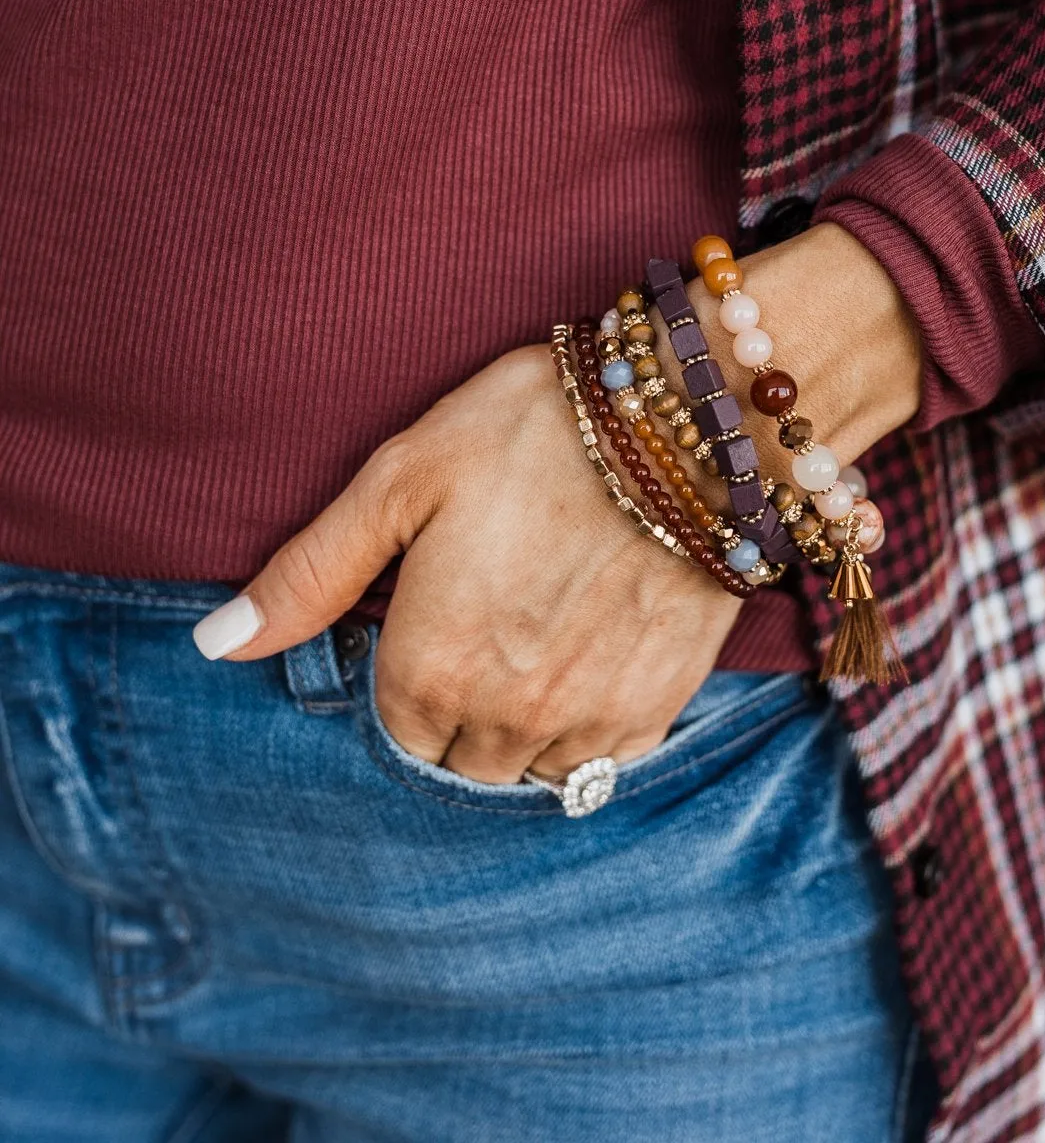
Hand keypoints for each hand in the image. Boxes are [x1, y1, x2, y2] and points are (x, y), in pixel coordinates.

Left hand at [192, 222, 921, 781]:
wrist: (687, 416)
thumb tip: (214, 646)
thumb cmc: (533, 430)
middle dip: (459, 710)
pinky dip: (588, 726)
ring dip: (523, 727)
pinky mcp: (658, 707)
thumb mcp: (403, 479)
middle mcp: (506, 716)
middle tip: (489, 621)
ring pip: (530, 772)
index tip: (432, 621)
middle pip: (460, 763)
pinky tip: (591, 650)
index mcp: (430, 667)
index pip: (395, 735)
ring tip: (541, 635)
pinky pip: (603, 761)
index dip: (407, 679)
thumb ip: (309, 573)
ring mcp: (588, 719)